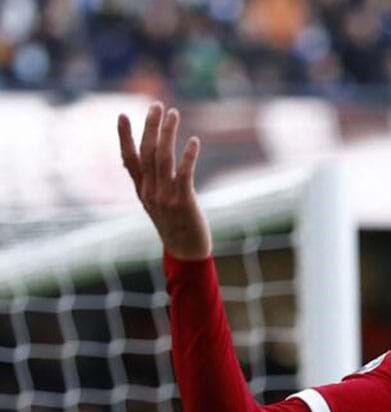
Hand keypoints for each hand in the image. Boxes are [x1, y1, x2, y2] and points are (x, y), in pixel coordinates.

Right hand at [118, 102, 211, 259]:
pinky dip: (188, 156)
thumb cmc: (175, 226)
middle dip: (151, 126)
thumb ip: (153, 183)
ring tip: (174, 113)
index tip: (122, 114)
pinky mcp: (183, 202)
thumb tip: (154, 162)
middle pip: (147, 152)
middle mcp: (150, 191)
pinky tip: (194, 140)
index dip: (124, 136)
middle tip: (157, 105)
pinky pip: (184, 174)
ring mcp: (165, 196)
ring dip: (168, 133)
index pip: (129, 159)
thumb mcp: (157, 203)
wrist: (186, 252)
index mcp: (142, 190)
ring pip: (163, 158)